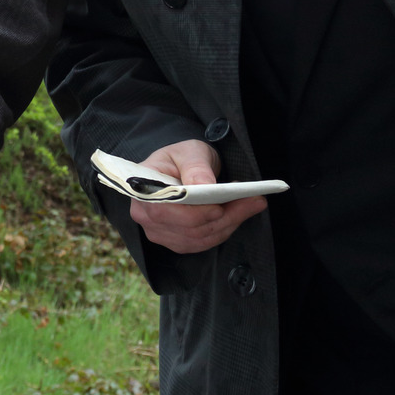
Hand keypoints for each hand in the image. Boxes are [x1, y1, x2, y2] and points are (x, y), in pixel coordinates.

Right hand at [128, 139, 267, 253]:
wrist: (179, 169)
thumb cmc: (180, 158)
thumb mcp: (189, 152)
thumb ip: (196, 167)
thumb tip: (204, 185)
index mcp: (141, 190)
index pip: (164, 210)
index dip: (194, 214)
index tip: (221, 207)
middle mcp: (144, 215)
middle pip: (186, 228)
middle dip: (223, 217)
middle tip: (252, 201)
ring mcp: (158, 232)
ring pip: (198, 238)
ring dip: (228, 224)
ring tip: (250, 205)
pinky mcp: (174, 241)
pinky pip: (202, 243)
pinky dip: (223, 231)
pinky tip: (236, 216)